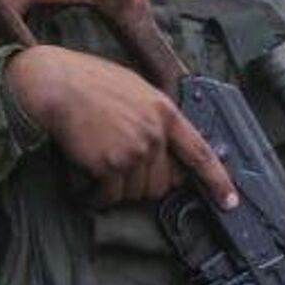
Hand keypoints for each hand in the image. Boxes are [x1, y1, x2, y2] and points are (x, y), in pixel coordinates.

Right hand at [6, 46, 236, 209]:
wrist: (55, 83)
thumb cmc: (89, 83)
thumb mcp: (135, 89)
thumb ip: (155, 118)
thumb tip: (163, 149)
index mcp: (164, 112)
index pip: (200, 152)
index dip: (218, 180)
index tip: (229, 201)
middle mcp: (153, 134)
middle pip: (163, 183)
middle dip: (145, 184)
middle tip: (121, 170)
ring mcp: (133, 150)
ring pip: (136, 192)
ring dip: (118, 189)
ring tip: (100, 168)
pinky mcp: (108, 165)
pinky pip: (111, 196)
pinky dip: (98, 197)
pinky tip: (88, 185)